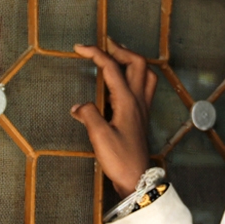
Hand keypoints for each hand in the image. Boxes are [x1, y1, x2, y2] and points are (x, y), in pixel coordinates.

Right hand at [70, 39, 157, 196]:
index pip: (112, 68)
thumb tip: (79, 106)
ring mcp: (143, 108)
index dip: (96, 53)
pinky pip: (144, 87)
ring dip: (132, 60)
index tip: (79, 47)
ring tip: (118, 56)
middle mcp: (138, 101)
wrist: (139, 179)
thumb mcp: (100, 137)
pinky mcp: (142, 117)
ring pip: (146, 74)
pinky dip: (135, 76)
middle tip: (104, 44)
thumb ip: (89, 115)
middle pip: (137, 63)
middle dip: (120, 49)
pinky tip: (124, 82)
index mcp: (127, 101)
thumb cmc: (120, 160)